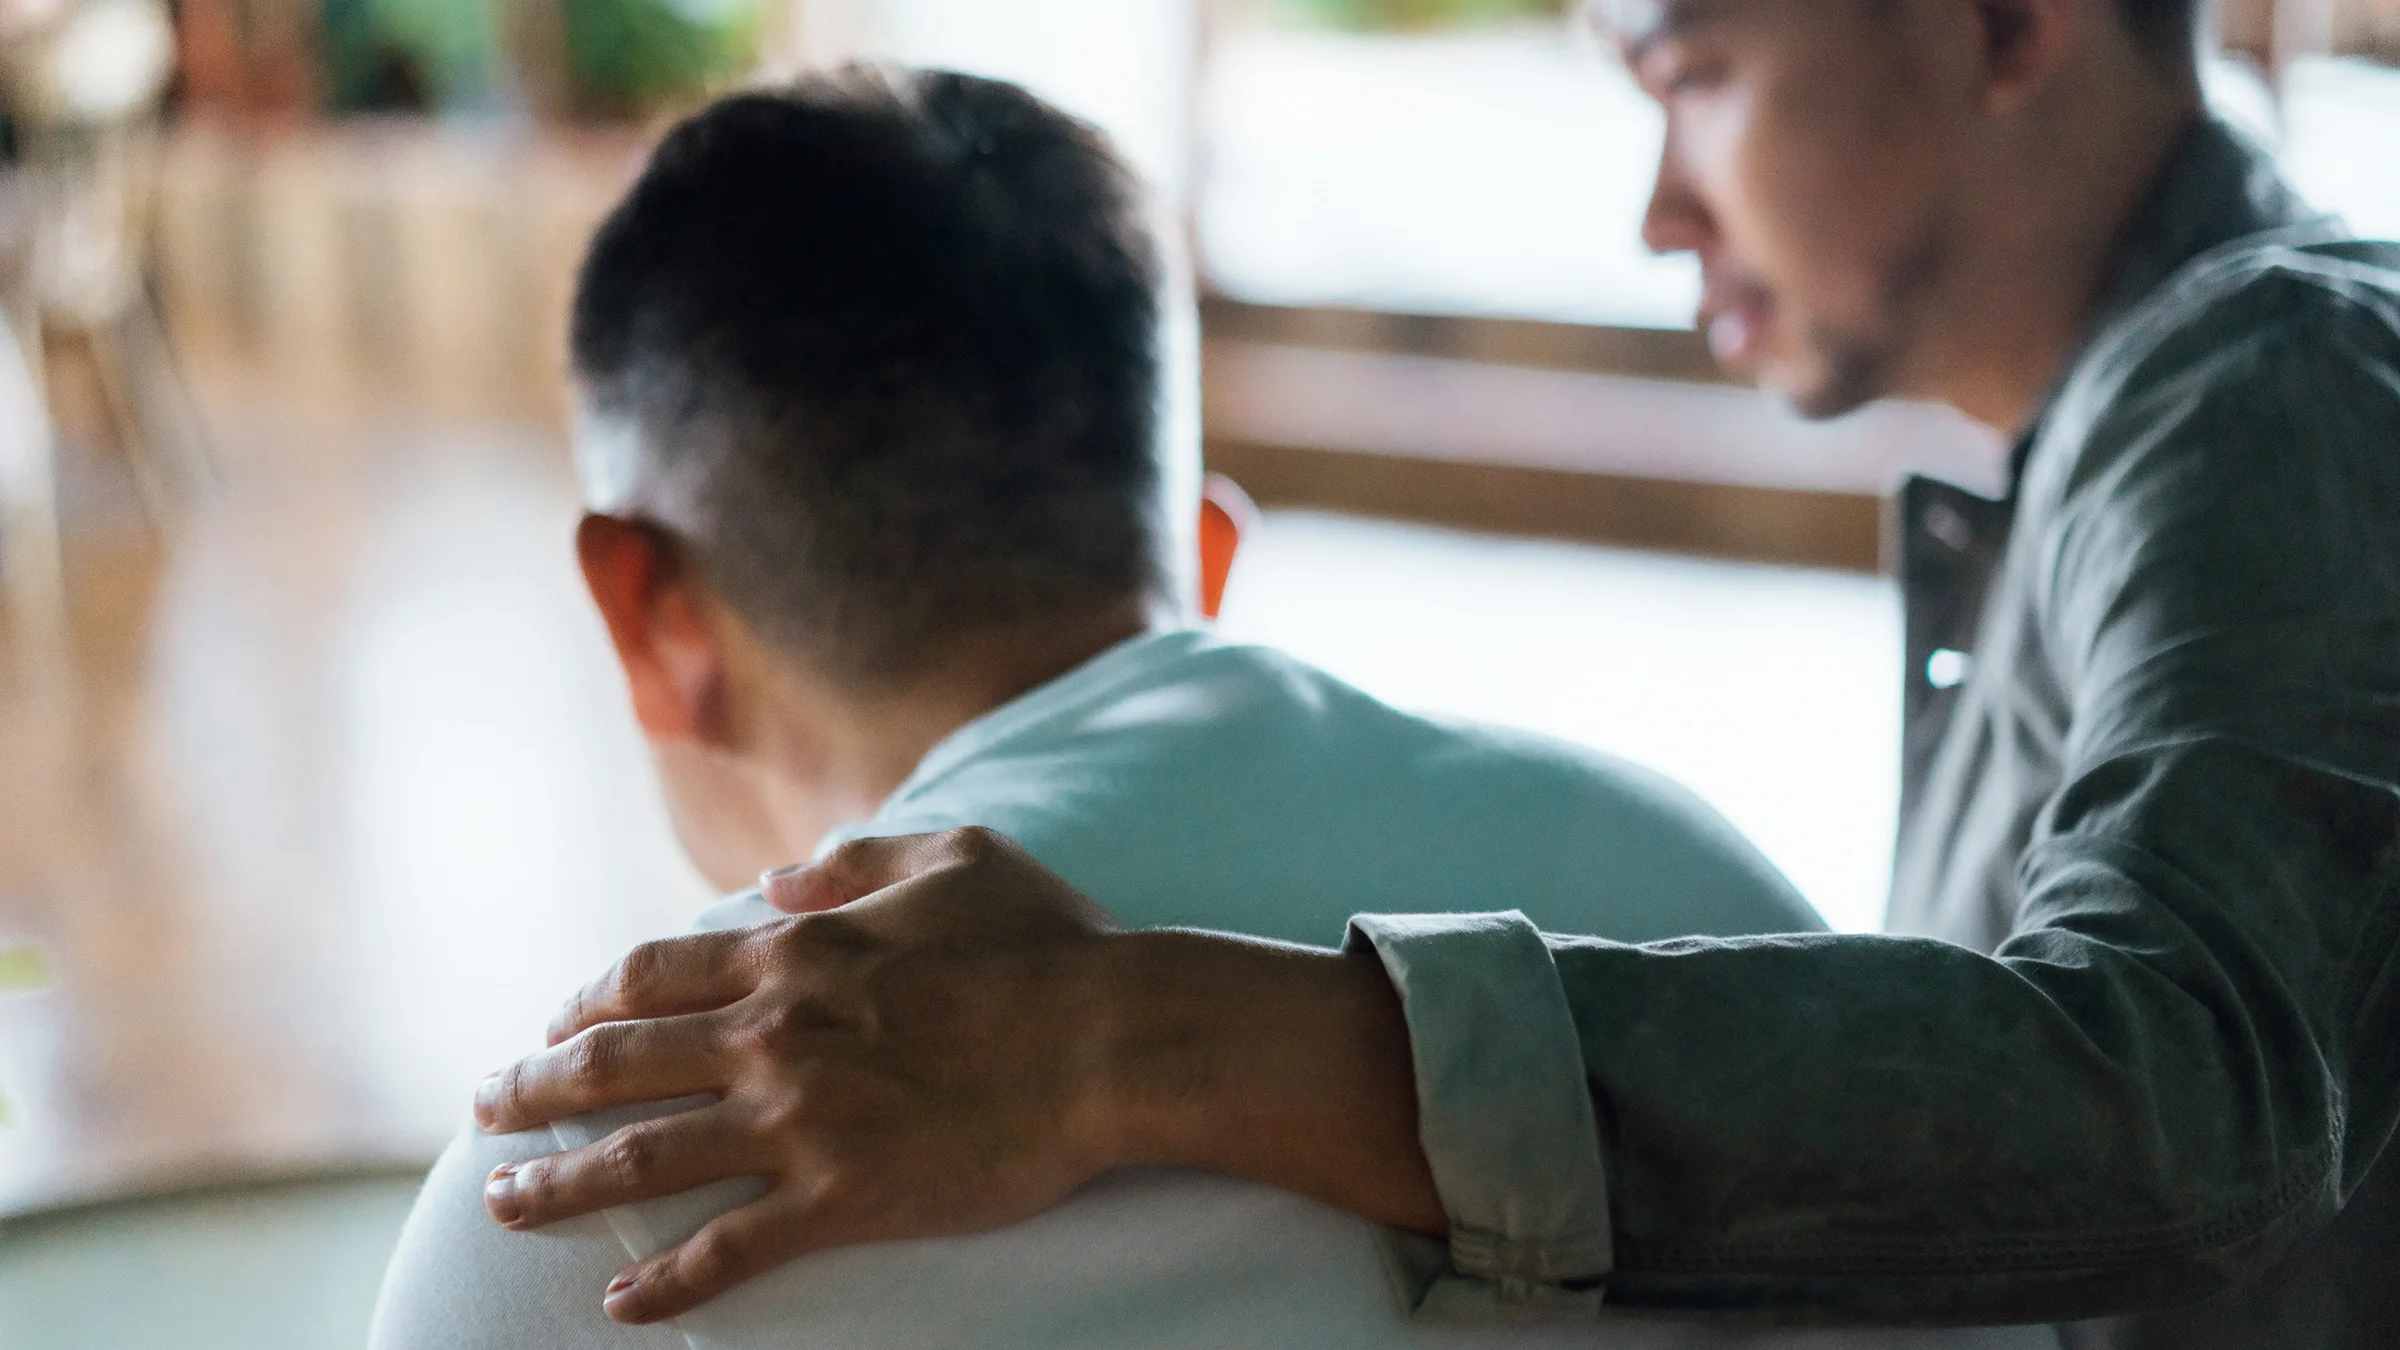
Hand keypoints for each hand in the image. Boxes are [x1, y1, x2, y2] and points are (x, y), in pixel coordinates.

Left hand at [475, 826, 1441, 1323]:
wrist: (1113, 1041)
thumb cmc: (1048, 946)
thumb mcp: (956, 857)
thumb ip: (857, 860)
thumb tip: (779, 874)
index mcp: (796, 952)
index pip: (651, 975)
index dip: (588, 1000)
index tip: (557, 1021)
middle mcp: (774, 1035)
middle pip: (617, 1062)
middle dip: (537, 1087)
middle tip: (489, 1109)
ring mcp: (801, 1121)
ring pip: (644, 1157)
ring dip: (560, 1183)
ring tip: (502, 1203)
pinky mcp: (841, 1198)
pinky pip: (730, 1248)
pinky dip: (668, 1281)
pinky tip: (621, 1305)